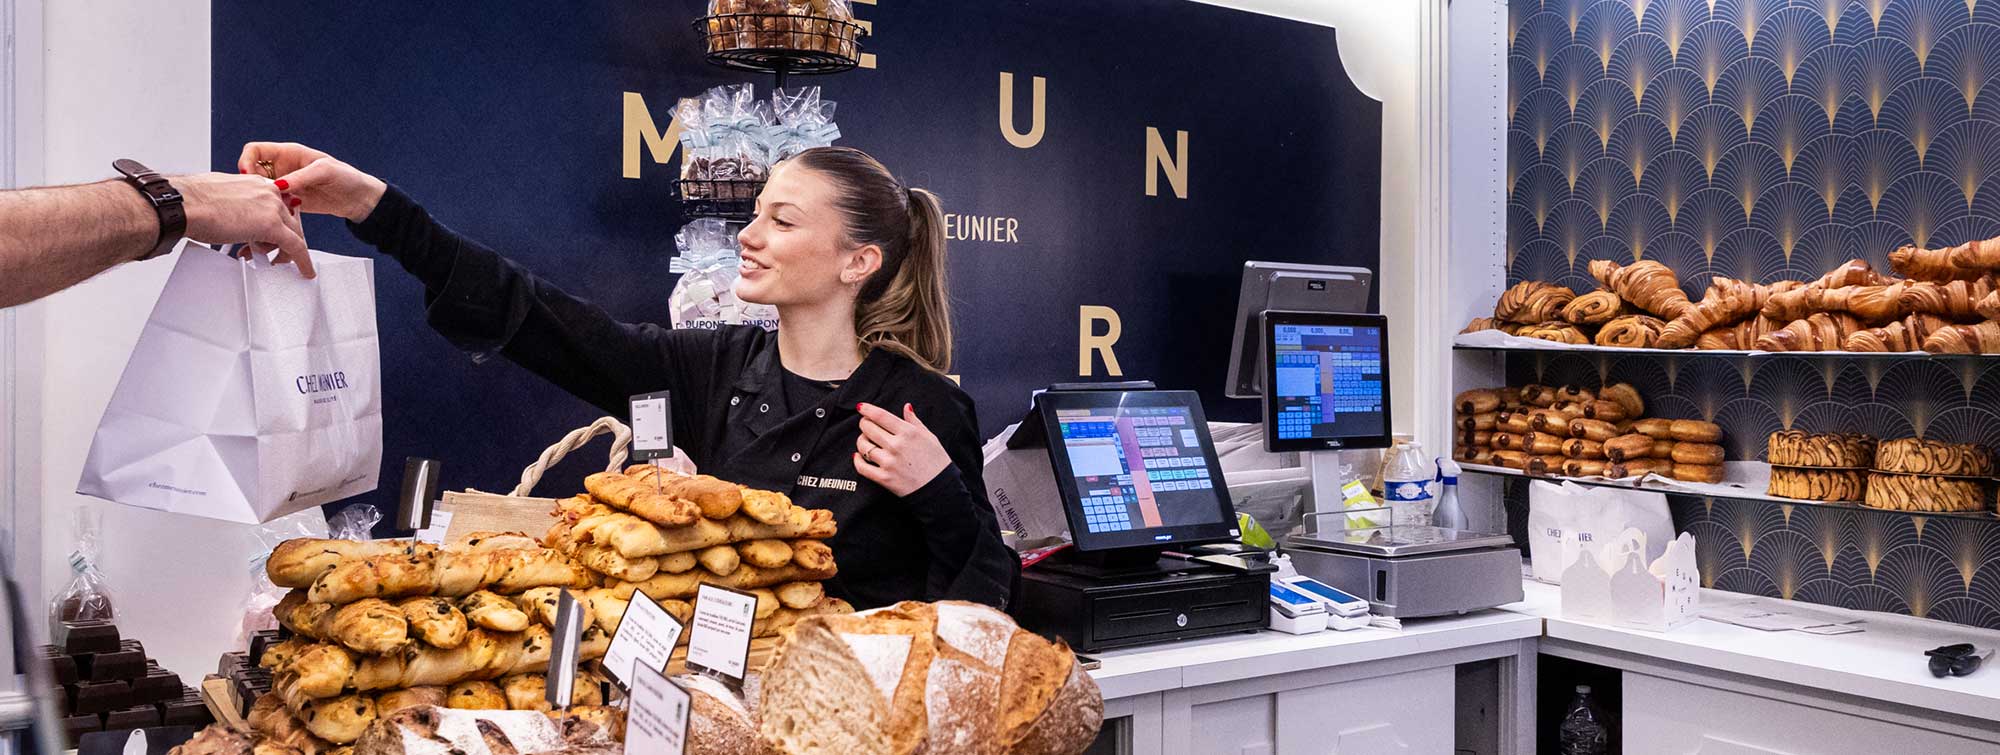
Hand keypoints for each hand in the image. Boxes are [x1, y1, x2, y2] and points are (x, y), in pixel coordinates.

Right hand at [169, 172, 313, 277]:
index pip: (276, 205)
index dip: (276, 223)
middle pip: (288, 220)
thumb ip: (237, 204)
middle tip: (274, 252)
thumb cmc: (193, 202)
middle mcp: (268, 192)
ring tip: (271, 261)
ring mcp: (272, 208)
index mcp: (256, 183)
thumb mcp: (221, 197)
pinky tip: (304, 270)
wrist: (185, 204)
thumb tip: (236, 216)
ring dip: (284, 251)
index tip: (274, 234)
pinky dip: (302, 261)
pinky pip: (296, 246)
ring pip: (292, 234)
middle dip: (282, 240)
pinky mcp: (273, 226)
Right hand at [238, 142, 386, 221]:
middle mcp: (282, 168)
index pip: (255, 150)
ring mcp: (284, 186)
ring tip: (270, 207)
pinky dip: (271, 211)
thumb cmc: (346, 177)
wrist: (358, 199)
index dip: (246, 160)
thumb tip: (279, 185)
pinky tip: (278, 215)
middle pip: (252, 172)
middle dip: (251, 183)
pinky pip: (271, 205)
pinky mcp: (288, 202)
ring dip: (261, 199)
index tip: (247, 174)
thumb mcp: (325, 171)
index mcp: (288, 154)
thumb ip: (301, 176)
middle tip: (259, 195)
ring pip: (260, 191)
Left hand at [853, 402, 952, 496]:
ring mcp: (889, 462)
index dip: (867, 409)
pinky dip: (857, 460)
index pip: (881, 416)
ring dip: (861, 441)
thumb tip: (906, 406)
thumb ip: (915, 421)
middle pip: (868, 428)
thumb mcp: (929, 437)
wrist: (940, 489)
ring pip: (863, 446)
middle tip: (866, 425)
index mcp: (908, 433)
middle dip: (864, 424)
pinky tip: (858, 456)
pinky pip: (862, 467)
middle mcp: (897, 446)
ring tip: (866, 441)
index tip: (861, 407)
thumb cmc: (937, 462)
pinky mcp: (884, 478)